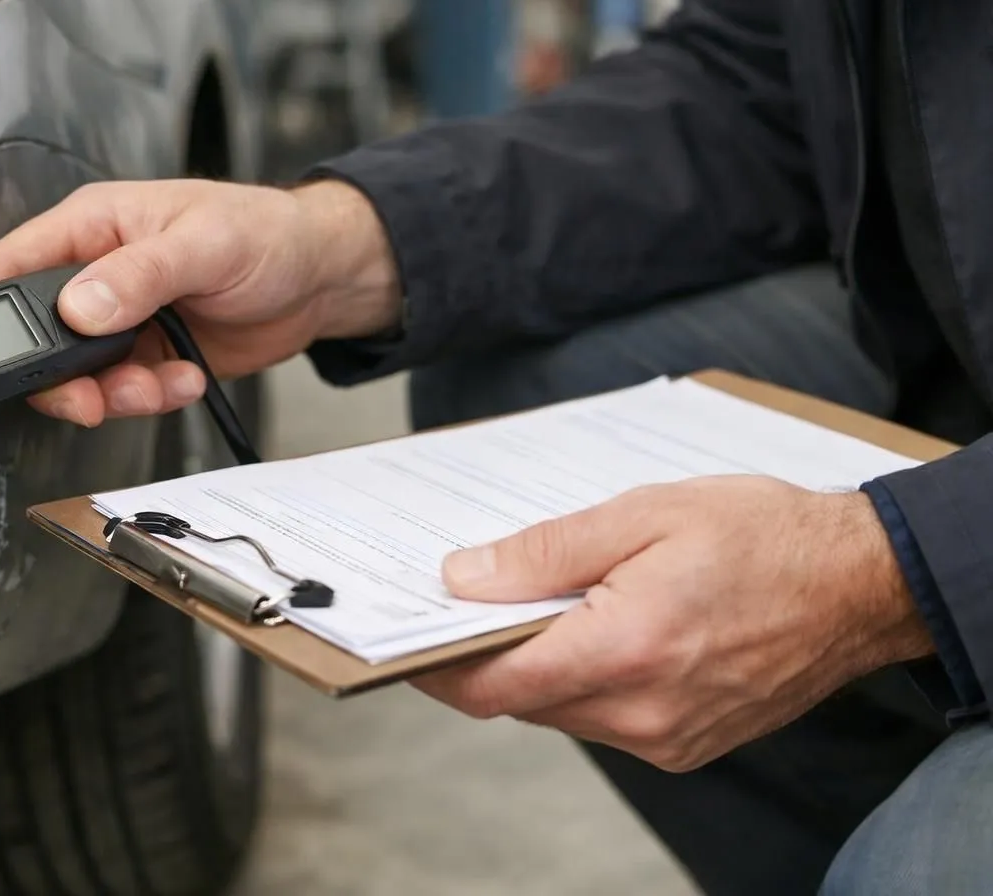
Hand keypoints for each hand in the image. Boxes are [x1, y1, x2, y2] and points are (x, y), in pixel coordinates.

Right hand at [0, 178, 399, 425]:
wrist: (320, 278)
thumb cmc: (267, 233)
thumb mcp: (204, 244)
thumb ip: (138, 275)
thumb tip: (81, 306)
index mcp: (93, 226)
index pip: (11, 265)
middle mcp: (96, 272)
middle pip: (37, 336)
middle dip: (61, 376)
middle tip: (91, 396)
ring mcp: (120, 318)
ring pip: (79, 375)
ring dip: (114, 394)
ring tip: (157, 384)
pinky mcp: (147, 354)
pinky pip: (123, 391)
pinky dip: (150, 398)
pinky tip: (185, 378)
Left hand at [414, 477, 933, 771]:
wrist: (860, 584)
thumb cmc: (761, 536)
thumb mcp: (641, 516)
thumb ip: (544, 554)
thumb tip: (464, 578)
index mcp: (627, 649)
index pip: (495, 685)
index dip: (436, 667)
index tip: (402, 642)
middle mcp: (644, 711)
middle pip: (520, 701)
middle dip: (482, 656)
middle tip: (460, 603)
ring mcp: (667, 738)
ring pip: (559, 711)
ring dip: (533, 666)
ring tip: (531, 606)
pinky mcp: (685, 745)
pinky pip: (602, 718)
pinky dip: (579, 680)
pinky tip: (589, 630)